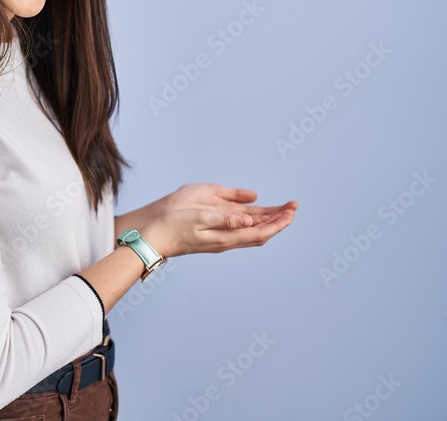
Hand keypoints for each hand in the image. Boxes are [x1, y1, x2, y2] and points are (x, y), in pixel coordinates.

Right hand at [139, 183, 297, 257]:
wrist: (153, 237)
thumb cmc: (172, 227)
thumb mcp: (199, 219)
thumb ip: (225, 219)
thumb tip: (249, 219)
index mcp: (225, 238)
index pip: (259, 232)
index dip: (277, 223)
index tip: (291, 213)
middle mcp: (226, 239)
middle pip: (260, 232)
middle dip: (278, 220)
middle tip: (293, 207)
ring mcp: (220, 237)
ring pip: (252, 230)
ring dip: (268, 220)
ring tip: (283, 209)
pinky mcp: (214, 233)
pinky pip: (240, 228)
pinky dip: (254, 219)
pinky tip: (258, 212)